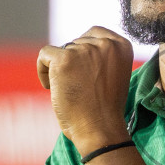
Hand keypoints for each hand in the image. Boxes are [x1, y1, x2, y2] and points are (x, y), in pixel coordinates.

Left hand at [36, 27, 133, 151]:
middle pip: (75, 42)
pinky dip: (42, 72)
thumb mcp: (112, 74)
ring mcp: (84, 50)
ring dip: (58, 70)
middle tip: (79, 87)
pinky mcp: (64, 59)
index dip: (84, 52)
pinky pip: (44, 54)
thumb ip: (101, 56)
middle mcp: (105, 44)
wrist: (100, 129)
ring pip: (60, 50)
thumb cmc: (104, 109)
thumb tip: (76, 45)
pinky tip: (51, 87)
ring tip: (69, 90)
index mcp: (122, 45)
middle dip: (72, 63)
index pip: (94, 34)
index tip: (85, 74)